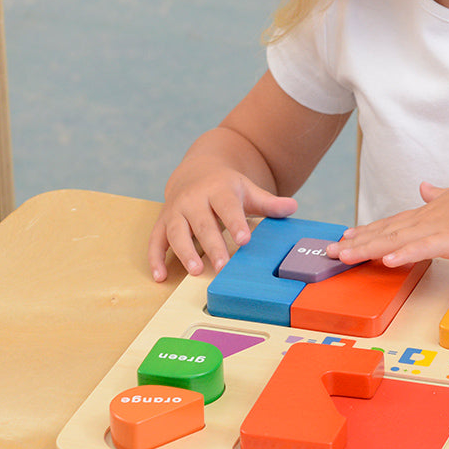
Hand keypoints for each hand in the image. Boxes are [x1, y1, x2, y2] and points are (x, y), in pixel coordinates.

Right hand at [148, 168, 296, 281]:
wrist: (196, 172)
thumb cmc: (226, 188)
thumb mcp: (248, 190)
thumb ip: (268, 203)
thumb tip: (293, 207)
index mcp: (218, 190)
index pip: (228, 207)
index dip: (236, 223)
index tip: (245, 240)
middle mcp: (193, 199)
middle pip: (202, 223)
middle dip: (212, 245)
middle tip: (223, 266)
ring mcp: (175, 211)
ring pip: (177, 232)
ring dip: (184, 252)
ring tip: (196, 271)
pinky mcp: (162, 223)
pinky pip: (155, 241)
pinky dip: (155, 259)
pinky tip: (160, 277)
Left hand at [327, 173, 448, 266]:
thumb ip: (439, 194)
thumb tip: (424, 186)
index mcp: (428, 212)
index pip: (392, 222)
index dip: (368, 230)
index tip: (346, 235)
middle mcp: (426, 219)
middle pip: (385, 232)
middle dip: (357, 242)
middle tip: (331, 250)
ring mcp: (437, 228)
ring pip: (396, 240)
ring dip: (369, 248)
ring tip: (346, 255)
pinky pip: (423, 248)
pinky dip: (404, 254)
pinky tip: (387, 261)